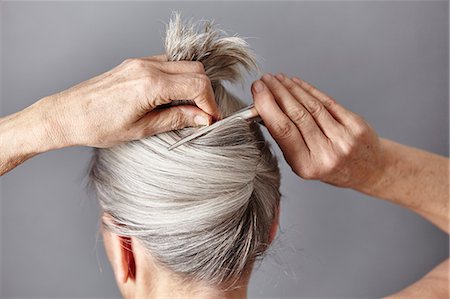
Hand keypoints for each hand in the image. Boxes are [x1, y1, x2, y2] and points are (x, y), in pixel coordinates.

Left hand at [37, 55, 219, 147]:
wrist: (66, 114)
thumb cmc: (97, 125)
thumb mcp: (142, 129)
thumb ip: (177, 119)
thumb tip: (202, 118)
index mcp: (150, 84)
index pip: (197, 85)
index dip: (210, 103)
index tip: (211, 119)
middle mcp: (147, 67)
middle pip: (195, 70)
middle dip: (205, 92)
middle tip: (203, 115)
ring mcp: (140, 62)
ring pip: (183, 65)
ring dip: (192, 84)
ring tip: (187, 108)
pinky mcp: (134, 64)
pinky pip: (167, 65)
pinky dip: (177, 79)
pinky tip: (171, 98)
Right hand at [251, 73, 382, 188]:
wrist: (367, 169)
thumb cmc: (329, 166)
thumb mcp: (303, 162)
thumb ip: (286, 139)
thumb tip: (264, 109)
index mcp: (306, 165)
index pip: (283, 131)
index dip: (268, 107)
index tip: (257, 91)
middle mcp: (326, 153)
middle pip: (296, 115)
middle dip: (277, 93)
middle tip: (263, 81)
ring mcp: (343, 138)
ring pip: (311, 106)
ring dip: (290, 88)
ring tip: (277, 79)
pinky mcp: (354, 125)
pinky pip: (327, 102)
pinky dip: (309, 90)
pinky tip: (296, 82)